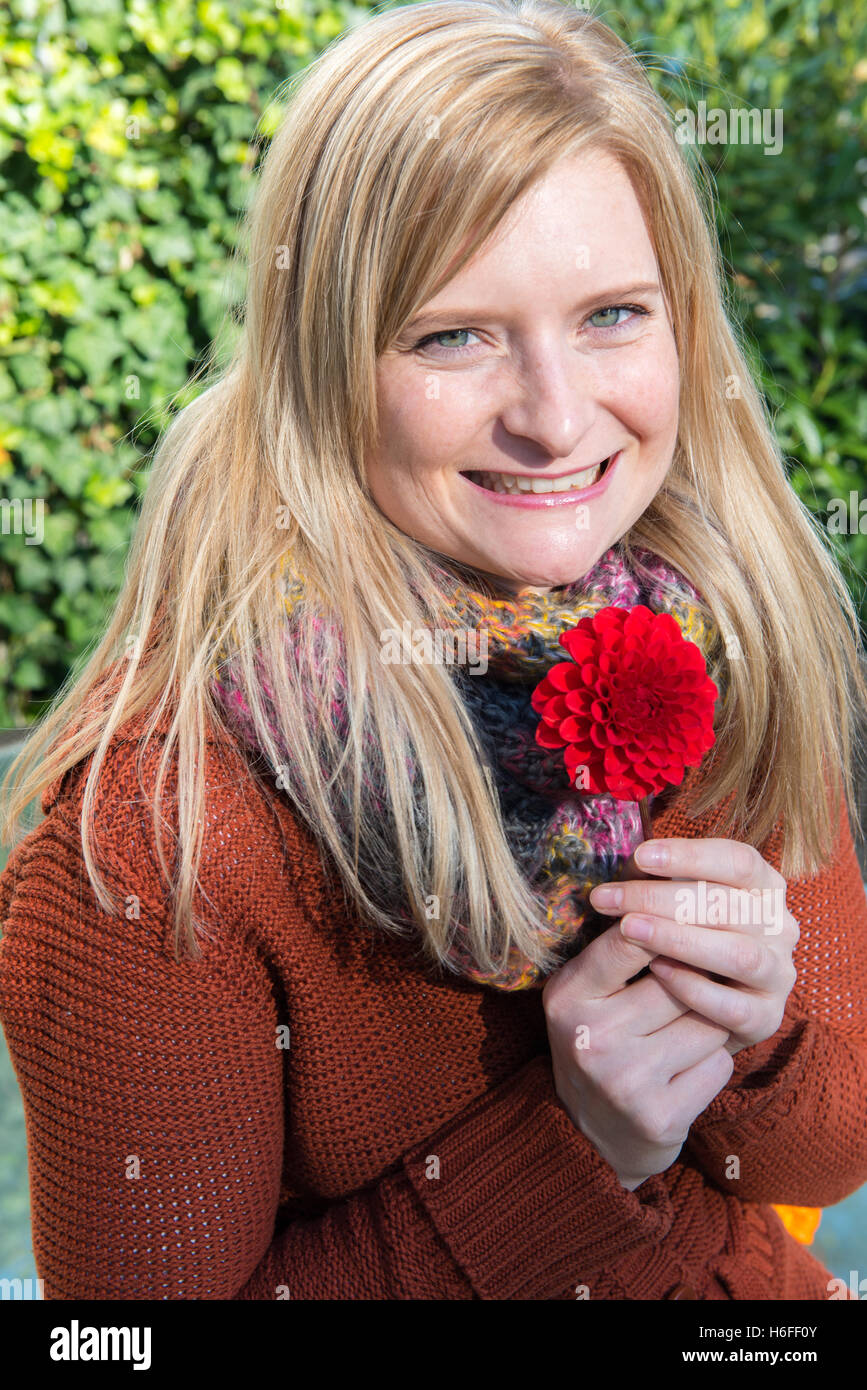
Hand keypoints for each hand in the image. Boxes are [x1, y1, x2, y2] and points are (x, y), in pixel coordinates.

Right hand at [542, 916, 733, 1190]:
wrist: (590, 1136)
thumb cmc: (599, 1041)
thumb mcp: (587, 991)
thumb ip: (620, 949)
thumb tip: (677, 887)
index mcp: (567, 996)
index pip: (628, 940)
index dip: (668, 921)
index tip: (694, 912)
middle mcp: (592, 1037)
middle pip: (679, 980)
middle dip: (698, 976)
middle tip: (706, 976)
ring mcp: (625, 1080)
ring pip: (707, 1023)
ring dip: (711, 1021)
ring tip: (690, 1027)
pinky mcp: (659, 1116)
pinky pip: (717, 1066)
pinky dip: (713, 1062)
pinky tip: (689, 1067)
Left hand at [588, 837, 798, 1056]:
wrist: (701, 1012)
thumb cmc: (687, 938)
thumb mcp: (679, 902)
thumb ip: (662, 882)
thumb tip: (631, 863)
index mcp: (765, 887)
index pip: (739, 861)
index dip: (691, 855)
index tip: (640, 856)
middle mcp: (781, 927)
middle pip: (729, 905)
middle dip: (661, 897)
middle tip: (608, 898)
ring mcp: (778, 975)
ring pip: (739, 954)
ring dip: (680, 939)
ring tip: (629, 929)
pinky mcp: (767, 1018)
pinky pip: (735, 1007)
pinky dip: (695, 988)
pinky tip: (657, 972)